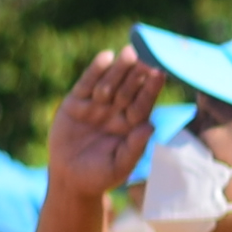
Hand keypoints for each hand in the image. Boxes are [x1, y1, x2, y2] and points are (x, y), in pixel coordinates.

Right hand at [44, 49, 163, 204]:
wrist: (70, 179)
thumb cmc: (101, 175)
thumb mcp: (120, 165)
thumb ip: (135, 147)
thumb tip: (150, 127)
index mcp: (131, 125)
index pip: (144, 103)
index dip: (151, 88)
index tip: (160, 72)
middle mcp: (116, 112)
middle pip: (129, 89)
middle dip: (137, 74)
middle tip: (145, 56)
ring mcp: (96, 107)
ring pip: (110, 84)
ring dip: (119, 69)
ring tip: (128, 53)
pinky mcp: (75, 104)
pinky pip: (86, 84)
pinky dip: (95, 71)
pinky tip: (105, 57)